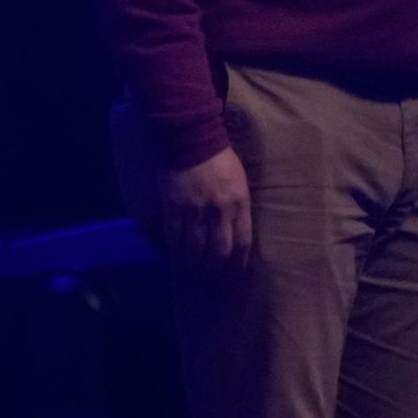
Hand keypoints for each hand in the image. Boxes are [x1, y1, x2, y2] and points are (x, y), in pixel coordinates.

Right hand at [152, 145, 254, 266]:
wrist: (190, 138)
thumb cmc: (218, 157)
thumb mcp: (238, 180)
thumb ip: (238, 204)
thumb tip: (234, 228)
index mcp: (239, 202)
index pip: (243, 242)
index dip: (238, 263)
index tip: (235, 274)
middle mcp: (219, 211)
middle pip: (219, 251)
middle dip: (216, 270)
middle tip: (213, 280)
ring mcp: (195, 211)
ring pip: (195, 249)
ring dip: (194, 265)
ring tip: (193, 273)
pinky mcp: (174, 208)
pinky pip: (174, 237)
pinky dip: (175, 251)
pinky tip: (175, 257)